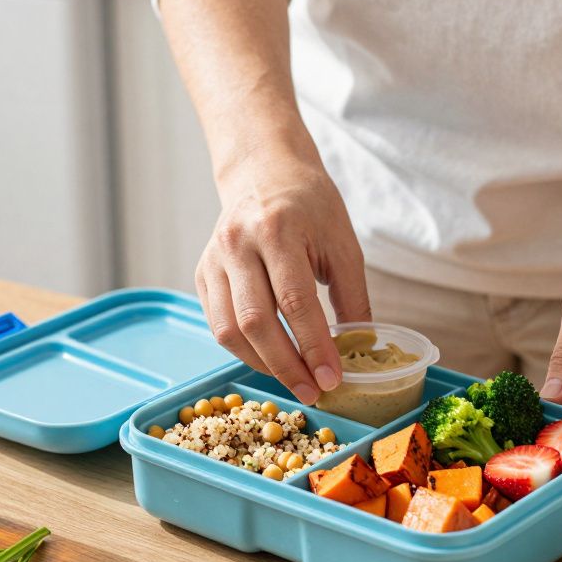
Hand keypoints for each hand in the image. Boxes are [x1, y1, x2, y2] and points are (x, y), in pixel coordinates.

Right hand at [196, 146, 371, 404]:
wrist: (263, 170)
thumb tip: (360, 348)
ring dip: (262, 364)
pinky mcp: (202, 272)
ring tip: (294, 380)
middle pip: (255, 321)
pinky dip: (244, 349)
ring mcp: (213, 259)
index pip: (295, 300)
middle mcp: (238, 243)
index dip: (314, 346)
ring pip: (228, 330)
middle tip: (313, 392)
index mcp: (278, 229)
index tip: (333, 378)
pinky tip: (270, 358)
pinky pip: (218, 323)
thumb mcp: (343, 243)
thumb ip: (352, 296)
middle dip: (286, 366)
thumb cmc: (310, 205)